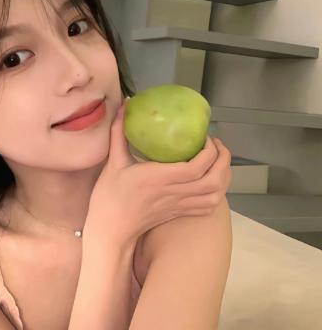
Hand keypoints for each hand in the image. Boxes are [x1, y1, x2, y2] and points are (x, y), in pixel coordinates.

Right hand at [84, 97, 231, 249]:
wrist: (111, 230)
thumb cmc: (110, 197)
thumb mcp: (113, 162)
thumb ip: (119, 132)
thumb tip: (126, 105)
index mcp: (159, 178)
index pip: (196, 167)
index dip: (209, 151)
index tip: (205, 138)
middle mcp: (173, 193)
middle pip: (213, 181)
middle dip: (223, 161)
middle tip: (217, 146)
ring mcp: (178, 206)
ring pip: (214, 196)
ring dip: (223, 177)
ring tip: (217, 161)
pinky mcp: (178, 214)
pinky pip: (207, 207)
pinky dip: (216, 194)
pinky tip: (210, 182)